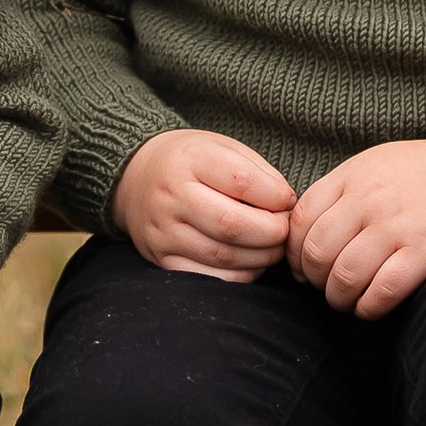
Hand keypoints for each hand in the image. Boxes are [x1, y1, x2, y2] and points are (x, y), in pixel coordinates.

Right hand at [110, 129, 295, 280]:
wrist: (136, 177)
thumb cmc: (192, 162)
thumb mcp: (223, 148)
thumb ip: (258, 173)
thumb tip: (288, 207)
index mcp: (191, 160)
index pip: (241, 181)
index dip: (276, 197)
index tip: (287, 202)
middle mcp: (172, 196)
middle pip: (232, 225)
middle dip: (272, 233)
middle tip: (285, 231)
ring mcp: (163, 231)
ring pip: (222, 256)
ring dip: (260, 257)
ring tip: (273, 248)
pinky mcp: (161, 258)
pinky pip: (208, 277)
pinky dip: (238, 275)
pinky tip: (250, 263)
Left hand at [287, 126, 425, 318]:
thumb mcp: (381, 163)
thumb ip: (344, 191)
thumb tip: (306, 234)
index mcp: (354, 174)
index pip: (300, 219)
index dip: (294, 252)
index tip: (304, 269)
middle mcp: (370, 197)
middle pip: (316, 252)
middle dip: (315, 281)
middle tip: (327, 289)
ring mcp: (398, 223)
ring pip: (344, 276)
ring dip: (339, 299)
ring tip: (349, 302)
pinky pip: (383, 290)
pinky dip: (369, 308)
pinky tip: (372, 308)